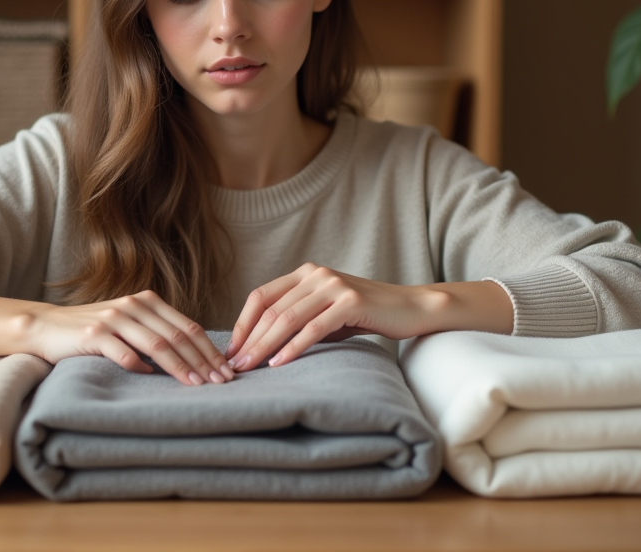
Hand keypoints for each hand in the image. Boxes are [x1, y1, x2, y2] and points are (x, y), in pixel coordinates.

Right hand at [23, 291, 235, 385]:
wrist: (46, 328)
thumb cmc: (93, 331)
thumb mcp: (129, 324)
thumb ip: (156, 333)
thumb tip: (195, 359)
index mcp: (147, 301)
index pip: (188, 327)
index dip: (210, 350)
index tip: (226, 372)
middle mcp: (133, 306)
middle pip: (177, 336)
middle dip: (202, 361)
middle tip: (220, 383)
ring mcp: (113, 319)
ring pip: (157, 344)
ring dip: (180, 367)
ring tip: (196, 386)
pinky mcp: (93, 335)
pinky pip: (123, 353)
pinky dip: (140, 367)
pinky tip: (151, 379)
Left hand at [225, 263, 428, 371]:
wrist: (410, 308)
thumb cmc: (365, 314)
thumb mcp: (325, 312)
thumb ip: (298, 319)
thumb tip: (260, 345)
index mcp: (305, 273)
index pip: (261, 296)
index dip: (242, 323)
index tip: (231, 349)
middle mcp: (316, 274)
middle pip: (271, 309)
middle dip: (250, 340)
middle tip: (235, 365)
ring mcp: (333, 285)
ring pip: (288, 318)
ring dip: (265, 346)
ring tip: (250, 368)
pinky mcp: (350, 302)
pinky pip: (314, 328)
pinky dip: (293, 347)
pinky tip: (279, 363)